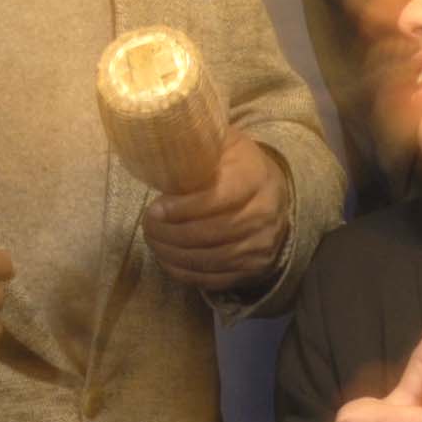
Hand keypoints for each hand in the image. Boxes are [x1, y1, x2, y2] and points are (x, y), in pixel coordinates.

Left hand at [143, 137, 291, 294]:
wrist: (273, 191)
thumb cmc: (236, 164)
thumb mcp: (223, 144)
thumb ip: (197, 145)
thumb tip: (158, 142)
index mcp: (255, 178)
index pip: (218, 199)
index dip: (183, 208)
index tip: (155, 209)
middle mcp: (265, 214)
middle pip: (211, 233)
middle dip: (171, 233)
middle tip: (147, 226)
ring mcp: (261, 245)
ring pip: (210, 259)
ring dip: (173, 254)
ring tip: (153, 241)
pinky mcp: (254, 268)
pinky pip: (214, 279)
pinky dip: (185, 273)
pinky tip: (167, 260)